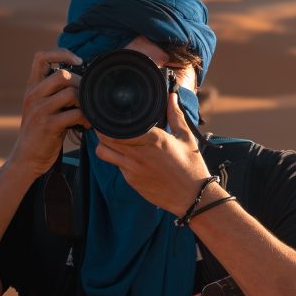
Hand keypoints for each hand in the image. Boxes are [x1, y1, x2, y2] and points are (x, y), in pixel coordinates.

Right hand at [7, 49, 90, 178]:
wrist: (26, 159)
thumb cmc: (40, 134)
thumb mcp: (41, 108)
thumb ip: (53, 93)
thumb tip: (79, 81)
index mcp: (32, 88)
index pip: (41, 57)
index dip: (61, 53)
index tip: (77, 61)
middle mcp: (33, 95)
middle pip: (62, 75)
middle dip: (81, 84)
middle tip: (88, 97)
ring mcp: (39, 110)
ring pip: (71, 93)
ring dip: (85, 103)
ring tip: (88, 113)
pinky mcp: (48, 125)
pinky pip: (74, 114)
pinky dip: (86, 118)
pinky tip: (86, 125)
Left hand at [94, 88, 213, 214]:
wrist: (193, 197)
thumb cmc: (191, 167)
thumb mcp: (186, 138)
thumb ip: (175, 116)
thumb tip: (171, 97)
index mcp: (153, 140)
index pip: (118, 126)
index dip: (110, 119)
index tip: (110, 114)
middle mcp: (139, 154)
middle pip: (105, 137)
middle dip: (102, 129)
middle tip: (105, 123)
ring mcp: (132, 169)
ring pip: (103, 152)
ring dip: (103, 144)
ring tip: (110, 139)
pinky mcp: (131, 181)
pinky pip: (116, 166)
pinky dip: (116, 159)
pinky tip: (125, 155)